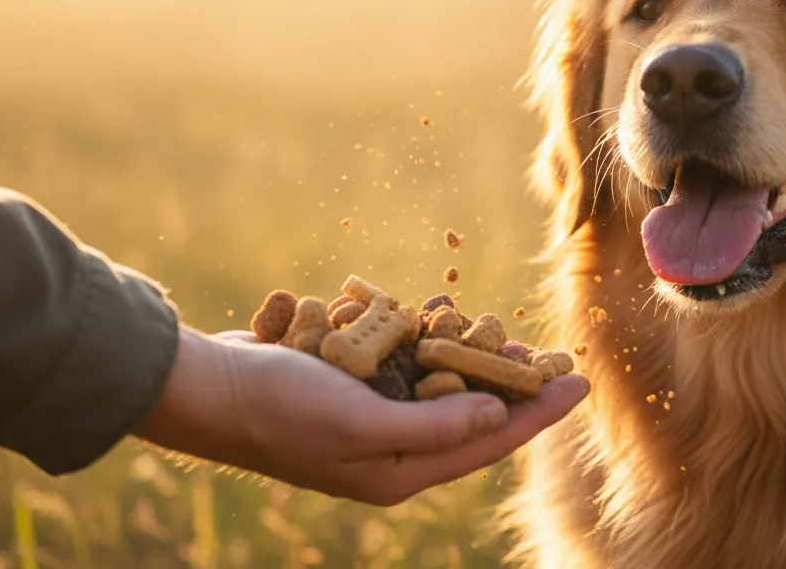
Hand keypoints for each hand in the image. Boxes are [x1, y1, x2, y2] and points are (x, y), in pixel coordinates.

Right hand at [133, 326, 589, 505]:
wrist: (205, 387)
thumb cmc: (280, 408)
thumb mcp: (361, 423)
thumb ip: (435, 425)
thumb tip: (497, 412)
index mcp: (399, 473)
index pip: (488, 441)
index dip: (538, 411)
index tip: (580, 381)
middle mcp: (388, 451)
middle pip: (469, 414)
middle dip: (511, 383)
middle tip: (550, 352)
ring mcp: (366, 419)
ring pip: (436, 387)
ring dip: (469, 357)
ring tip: (503, 331)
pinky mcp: (346, 388)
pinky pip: (399, 365)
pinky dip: (422, 340)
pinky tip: (438, 313)